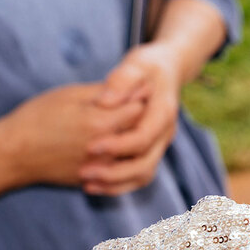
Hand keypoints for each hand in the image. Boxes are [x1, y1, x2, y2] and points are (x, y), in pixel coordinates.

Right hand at [0, 84, 143, 193]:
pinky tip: (122, 144)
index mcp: (102, 122)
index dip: (141, 96)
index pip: (139, 107)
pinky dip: (127, 156)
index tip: (142, 89)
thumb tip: (132, 86)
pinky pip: (125, 169)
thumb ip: (104, 92)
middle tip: (141, 105)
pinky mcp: (100, 179)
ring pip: (137, 152)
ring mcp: (105, 167)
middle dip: (144, 117)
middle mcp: (109, 148)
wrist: (15, 154)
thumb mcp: (70, 95)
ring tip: (131, 124)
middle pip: (142, 130)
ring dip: (138, 138)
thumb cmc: (38, 118)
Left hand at [80, 43, 182, 195]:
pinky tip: (94, 185)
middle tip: (83, 172)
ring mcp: (160, 145)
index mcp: (163, 113)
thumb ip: (122, 81)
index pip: (143, 137)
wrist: (167, 72)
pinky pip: (138, 176)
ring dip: (115, 183)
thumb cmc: (148, 66)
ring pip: (143, 174)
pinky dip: (118, 184)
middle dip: (114, 172)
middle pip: (145, 163)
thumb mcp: (136, 64)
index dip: (118, 145)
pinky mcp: (151, 151)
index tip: (90, 147)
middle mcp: (166, 134)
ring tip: (87, 184)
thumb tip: (107, 102)